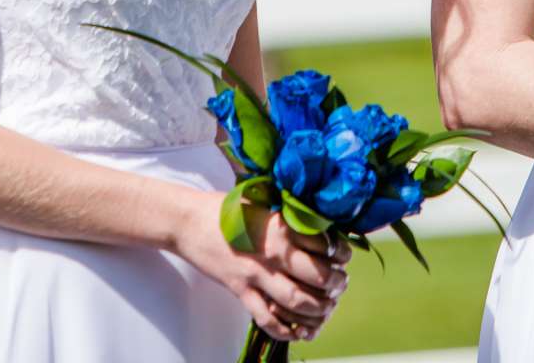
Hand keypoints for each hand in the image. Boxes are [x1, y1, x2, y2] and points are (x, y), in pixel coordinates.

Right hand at [172, 191, 349, 341]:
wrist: (189, 222)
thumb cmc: (226, 209)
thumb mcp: (263, 203)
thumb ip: (288, 215)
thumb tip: (319, 223)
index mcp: (281, 226)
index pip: (324, 244)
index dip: (341, 254)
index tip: (344, 257)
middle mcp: (272, 252)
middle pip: (317, 277)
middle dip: (335, 285)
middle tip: (340, 285)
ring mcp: (255, 274)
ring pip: (296, 301)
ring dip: (317, 310)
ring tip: (326, 307)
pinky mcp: (240, 290)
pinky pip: (267, 318)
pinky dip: (285, 330)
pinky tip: (297, 330)